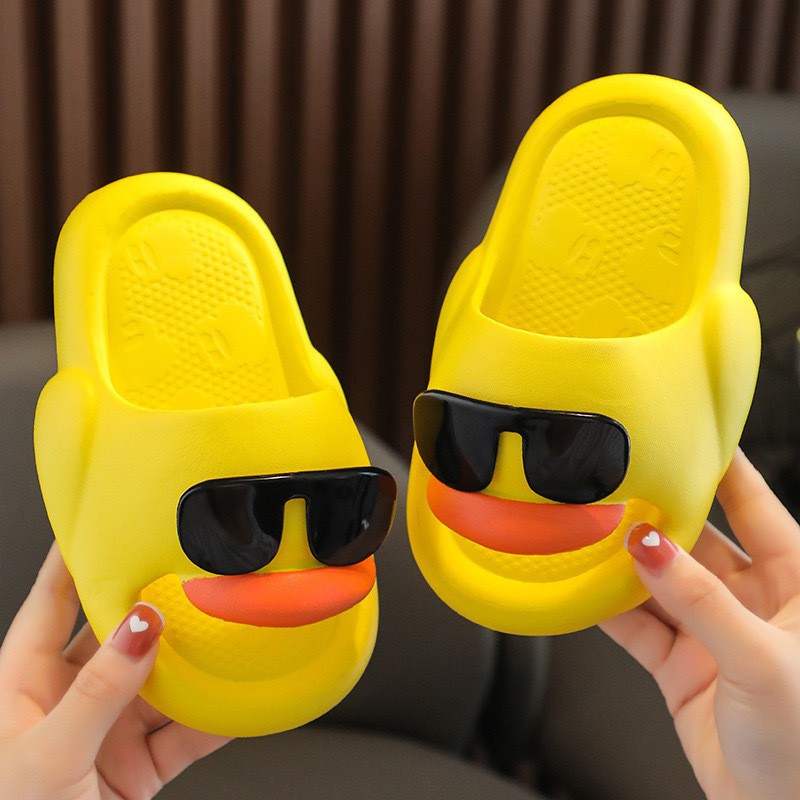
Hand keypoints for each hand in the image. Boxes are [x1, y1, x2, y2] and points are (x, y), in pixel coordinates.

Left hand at [0, 543, 230, 798]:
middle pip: (120, 635)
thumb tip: (141, 628)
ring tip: (231, 629)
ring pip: (162, 680)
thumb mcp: (46, 758)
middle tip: (192, 570)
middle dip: (157, 605)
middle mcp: (68, 697)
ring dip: (197, 662)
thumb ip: (100, 691)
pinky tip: (242, 697)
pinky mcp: (138, 766)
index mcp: (21, 683)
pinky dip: (216, 717)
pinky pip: (186, 732)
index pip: (52, 601)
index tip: (107, 517)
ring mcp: (107, 730)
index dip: (77, 557)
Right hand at [601, 449, 799, 799]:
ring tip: (589, 536)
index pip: (756, 506)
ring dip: (625, 563)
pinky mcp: (680, 664)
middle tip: (618, 489)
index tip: (690, 435)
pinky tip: (584, 590)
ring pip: (659, 581)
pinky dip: (608, 608)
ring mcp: (712, 632)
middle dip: (657, 517)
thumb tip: (650, 548)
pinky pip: (637, 625)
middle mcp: (752, 601)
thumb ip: (700, 599)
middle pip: (696, 540)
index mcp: (796, 584)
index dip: (724, 469)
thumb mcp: (763, 659)